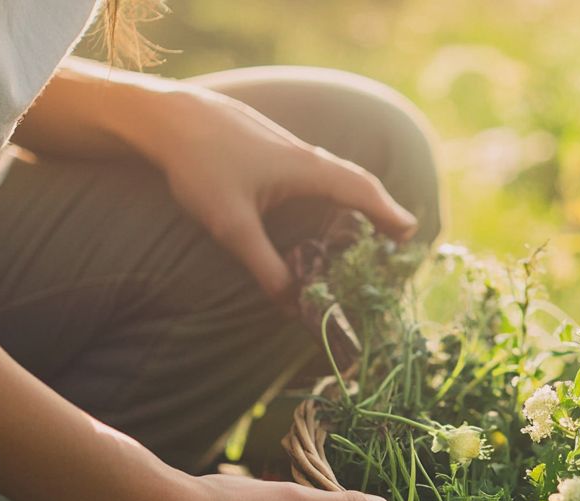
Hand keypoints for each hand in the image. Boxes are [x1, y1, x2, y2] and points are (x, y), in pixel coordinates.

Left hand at [150, 89, 418, 297]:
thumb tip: (292, 306)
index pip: (362, 191)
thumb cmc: (202, 164)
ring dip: (360, 200)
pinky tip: (325, 207)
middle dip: (382, 210)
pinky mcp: (275, 151)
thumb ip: (265, 267)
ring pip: (339, 175)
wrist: (169, 116)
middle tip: (400, 237)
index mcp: (309, 169)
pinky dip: (337, 192)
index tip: (411, 235)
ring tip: (372, 226)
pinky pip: (321, 172)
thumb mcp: (231, 225)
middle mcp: (308, 156)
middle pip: (358, 182)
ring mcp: (292, 150)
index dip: (389, 214)